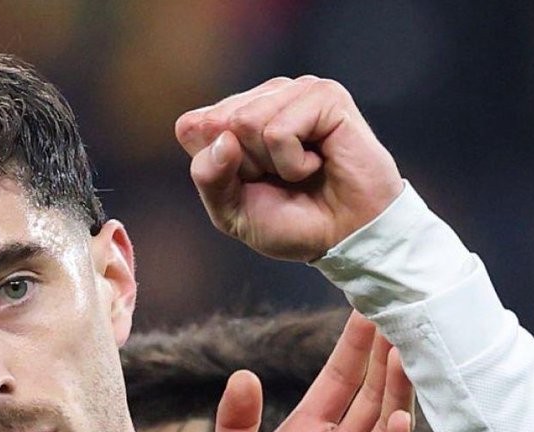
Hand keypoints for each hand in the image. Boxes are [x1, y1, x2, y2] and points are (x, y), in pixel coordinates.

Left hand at [174, 76, 402, 260]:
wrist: (342, 236)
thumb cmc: (291, 223)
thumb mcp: (231, 212)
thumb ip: (209, 178)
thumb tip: (222, 138)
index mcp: (236, 117)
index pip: (191, 127)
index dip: (214, 169)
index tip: (247, 184)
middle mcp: (265, 97)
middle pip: (219, 123)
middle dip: (244, 167)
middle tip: (278, 179)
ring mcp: (296, 92)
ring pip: (247, 121)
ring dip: (271, 164)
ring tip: (300, 171)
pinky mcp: (325, 96)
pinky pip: (280, 130)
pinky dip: (294, 162)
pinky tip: (318, 164)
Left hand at [199, 311, 412, 431]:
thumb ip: (234, 424)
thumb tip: (242, 375)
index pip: (339, 379)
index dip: (355, 345)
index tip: (369, 306)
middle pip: (372, 394)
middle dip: (388, 356)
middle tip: (404, 313)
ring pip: (388, 425)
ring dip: (399, 392)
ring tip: (408, 353)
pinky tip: (404, 421)